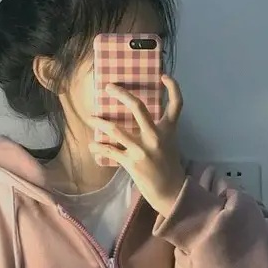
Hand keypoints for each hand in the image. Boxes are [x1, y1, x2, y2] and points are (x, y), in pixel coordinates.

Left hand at [88, 74, 185, 217]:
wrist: (171, 191)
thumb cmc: (168, 166)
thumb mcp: (169, 144)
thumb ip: (157, 131)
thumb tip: (138, 121)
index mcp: (168, 130)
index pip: (177, 104)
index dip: (173, 87)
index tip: (164, 76)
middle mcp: (156, 136)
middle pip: (138, 108)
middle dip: (121, 94)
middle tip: (108, 87)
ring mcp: (143, 149)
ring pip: (116, 129)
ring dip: (100, 123)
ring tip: (91, 118)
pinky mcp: (132, 163)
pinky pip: (110, 151)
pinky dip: (99, 148)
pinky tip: (92, 146)